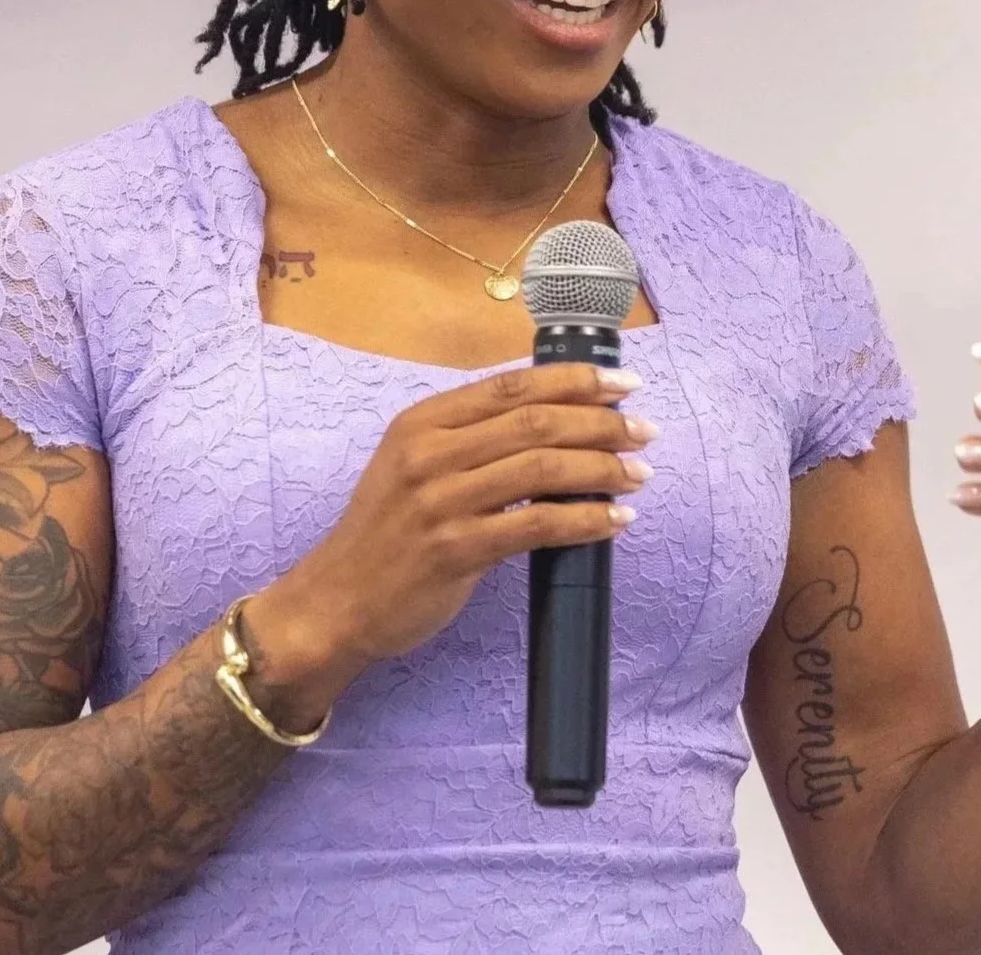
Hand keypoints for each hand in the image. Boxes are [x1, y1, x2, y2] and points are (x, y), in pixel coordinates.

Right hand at [243, 362, 654, 720]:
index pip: (511, 386)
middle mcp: (429, 452)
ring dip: (601, 468)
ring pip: (541, 469)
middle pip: (534, 422)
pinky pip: (536, 527)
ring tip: (638, 473)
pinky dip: (585, 520)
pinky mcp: (454, 550)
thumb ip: (470, 437)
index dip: (573, 380)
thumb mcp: (414, 464)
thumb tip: (554, 417)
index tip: (622, 384)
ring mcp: (439, 501)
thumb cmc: (386, 532)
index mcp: (423, 421)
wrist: (336, 601)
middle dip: (600, 422)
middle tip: (643, 430)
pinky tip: (614, 520)